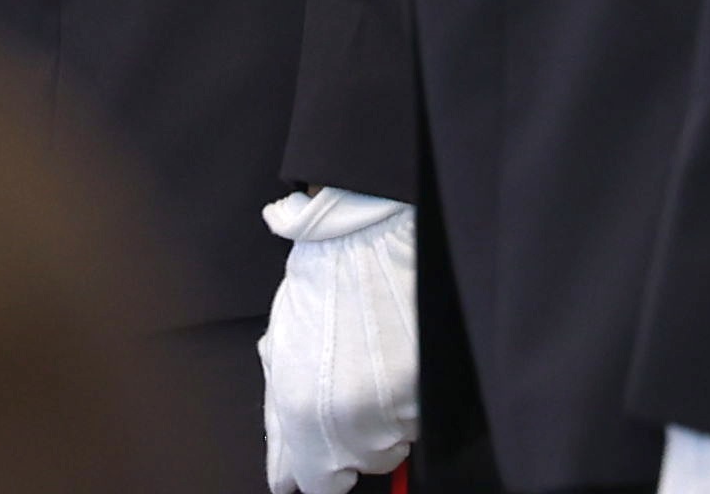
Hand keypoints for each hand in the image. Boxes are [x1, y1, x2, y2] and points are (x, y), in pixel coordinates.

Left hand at [256, 188, 417, 493]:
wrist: (366, 240)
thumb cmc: (318, 290)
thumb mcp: (280, 355)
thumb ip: (280, 428)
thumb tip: (284, 481)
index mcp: (305, 421)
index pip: (323, 485)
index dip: (325, 467)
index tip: (328, 450)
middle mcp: (352, 426)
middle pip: (367, 462)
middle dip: (359, 433)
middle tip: (353, 378)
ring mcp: (395, 409)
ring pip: (399, 438)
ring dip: (390, 413)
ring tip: (376, 358)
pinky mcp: (429, 387)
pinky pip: (424, 410)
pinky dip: (414, 391)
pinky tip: (397, 351)